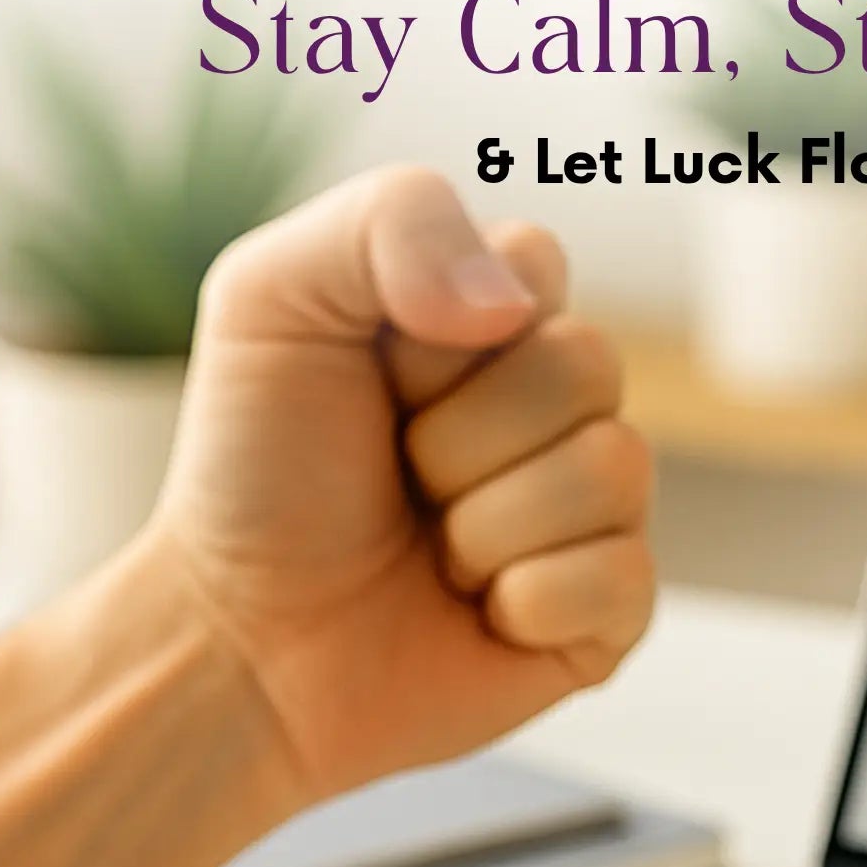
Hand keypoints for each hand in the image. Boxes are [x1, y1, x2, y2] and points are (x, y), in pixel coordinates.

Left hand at [148, 165, 654, 807]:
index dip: (442, 330)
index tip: (373, 379)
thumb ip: (389, 223)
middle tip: (399, 478)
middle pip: (589, 365)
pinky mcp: (609, 615)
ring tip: (430, 554)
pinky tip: (475, 615)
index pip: (539, 266)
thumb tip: (515, 303)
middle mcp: (558, 411)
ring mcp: (593, 514)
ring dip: (487, 523)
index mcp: (491, 323)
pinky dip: (527, 602)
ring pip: (615, 469)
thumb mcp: (271, 300)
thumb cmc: (255, 477)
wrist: (243, 644)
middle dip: (462, 432)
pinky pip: (623, 577)